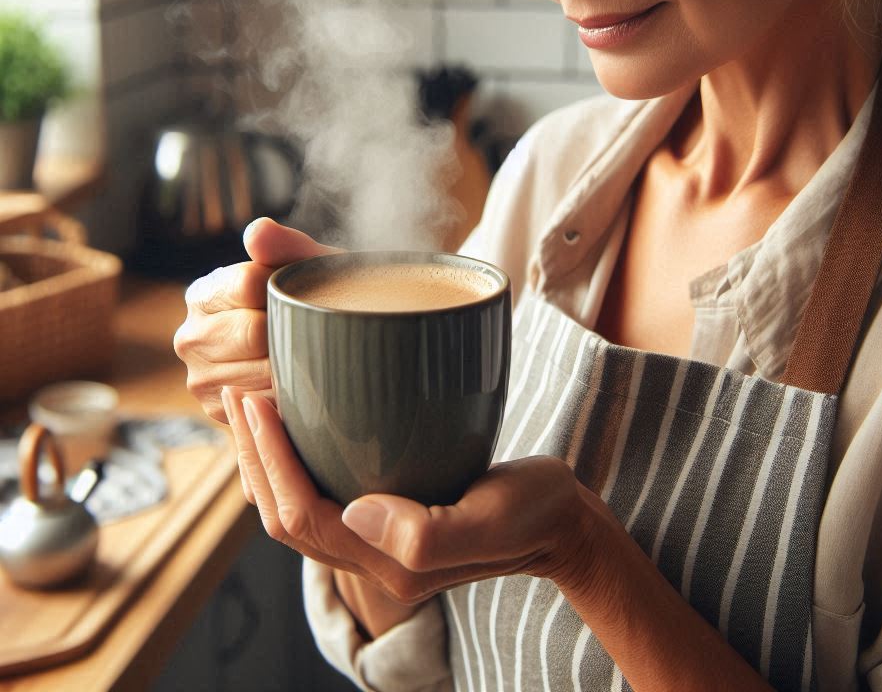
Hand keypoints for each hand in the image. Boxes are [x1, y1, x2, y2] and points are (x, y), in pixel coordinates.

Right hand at [173, 218, 337, 423]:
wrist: (320, 349)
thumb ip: (285, 245)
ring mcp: (199, 378)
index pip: (251, 284)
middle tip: (317, 328)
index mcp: (204, 293)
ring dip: (295, 364)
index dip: (290, 287)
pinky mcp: (218, 411)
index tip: (307, 292)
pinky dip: (290, 394)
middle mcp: (190, 336)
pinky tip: (300, 382)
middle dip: (292, 329)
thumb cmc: (310, 300)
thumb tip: (257, 233)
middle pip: (254, 332)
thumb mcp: (306, 266)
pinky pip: (266, 404)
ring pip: (261, 371)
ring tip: (311, 354)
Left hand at [221, 386, 599, 604]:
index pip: (302, 517)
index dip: (271, 463)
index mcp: (389, 563)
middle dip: (254, 459)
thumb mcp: (493, 519)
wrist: (563, 525)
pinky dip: (298, 462)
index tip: (259, 402)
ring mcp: (380, 541)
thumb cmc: (535, 514)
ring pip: (298, 509)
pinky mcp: (391, 515)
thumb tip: (357, 510)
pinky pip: (323, 496)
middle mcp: (374, 557)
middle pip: (285, 518)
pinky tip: (303, 425)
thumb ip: (427, 533)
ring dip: (267, 461)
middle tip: (242, 394)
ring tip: (257, 406)